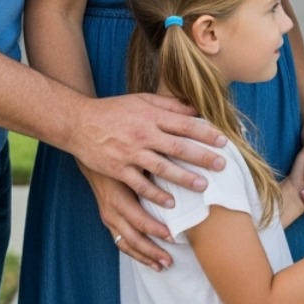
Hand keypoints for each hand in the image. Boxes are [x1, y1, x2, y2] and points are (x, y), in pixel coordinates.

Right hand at [64, 94, 227, 207]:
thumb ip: (169, 105)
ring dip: (183, 178)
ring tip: (202, 186)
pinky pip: (140, 185)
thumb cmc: (114, 110)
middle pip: (178, 147)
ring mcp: (130, 153)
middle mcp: (143, 134)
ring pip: (162, 168)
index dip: (205, 132)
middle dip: (202, 156)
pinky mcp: (118, 169)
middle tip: (222, 165)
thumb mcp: (142, 100)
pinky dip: (155, 194)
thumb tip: (196, 108)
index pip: (185, 124)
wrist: (79, 122)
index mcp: (151, 116)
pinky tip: (170, 203)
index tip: (224, 141)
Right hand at [82, 166, 174, 271]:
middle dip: (151, 251)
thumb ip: (154, 171)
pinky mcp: (108, 220)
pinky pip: (121, 242)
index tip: (173, 237)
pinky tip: (148, 259)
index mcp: (118, 199)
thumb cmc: (120, 157)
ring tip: (161, 266)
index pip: (138, 220)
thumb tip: (182, 173)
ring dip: (144, 256)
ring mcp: (108, 218)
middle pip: (132, 239)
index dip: (155, 230)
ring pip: (126, 244)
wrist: (93, 153)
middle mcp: (111, 212)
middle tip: (170, 260)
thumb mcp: (136, 164)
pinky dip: (135, 252)